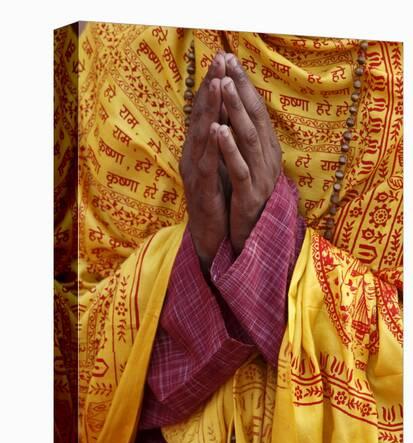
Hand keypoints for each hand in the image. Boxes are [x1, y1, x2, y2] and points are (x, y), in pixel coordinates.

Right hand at [179, 53, 228, 271]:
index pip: (207, 112)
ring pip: (202, 136)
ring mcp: (195, 172)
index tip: (223, 59)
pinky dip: (211, 146)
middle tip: (218, 60)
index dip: (214, 86)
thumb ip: (220, 142)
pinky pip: (207, 165)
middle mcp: (194, 156)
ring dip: (209, 110)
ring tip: (216, 84)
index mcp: (201, 149)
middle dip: (211, 88)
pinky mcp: (202, 190)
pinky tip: (215, 129)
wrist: (209, 235)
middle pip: (201, 117)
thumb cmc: (216, 198)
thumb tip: (226, 116)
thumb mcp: (219, 165)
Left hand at [217, 54, 281, 254]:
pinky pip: (239, 168)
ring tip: (224, 86)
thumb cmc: (247, 197)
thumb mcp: (248, 164)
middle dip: (241, 89)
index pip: (257, 111)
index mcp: (267, 150)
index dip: (245, 85)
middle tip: (228, 63)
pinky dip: (228, 148)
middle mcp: (268, 159)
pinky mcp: (249, 195)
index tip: (231, 60)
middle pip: (255, 118)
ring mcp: (261, 177)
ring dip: (235, 111)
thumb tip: (233, 109)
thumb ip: (244, 139)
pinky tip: (218, 130)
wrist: (251, 236)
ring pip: (249, 138)